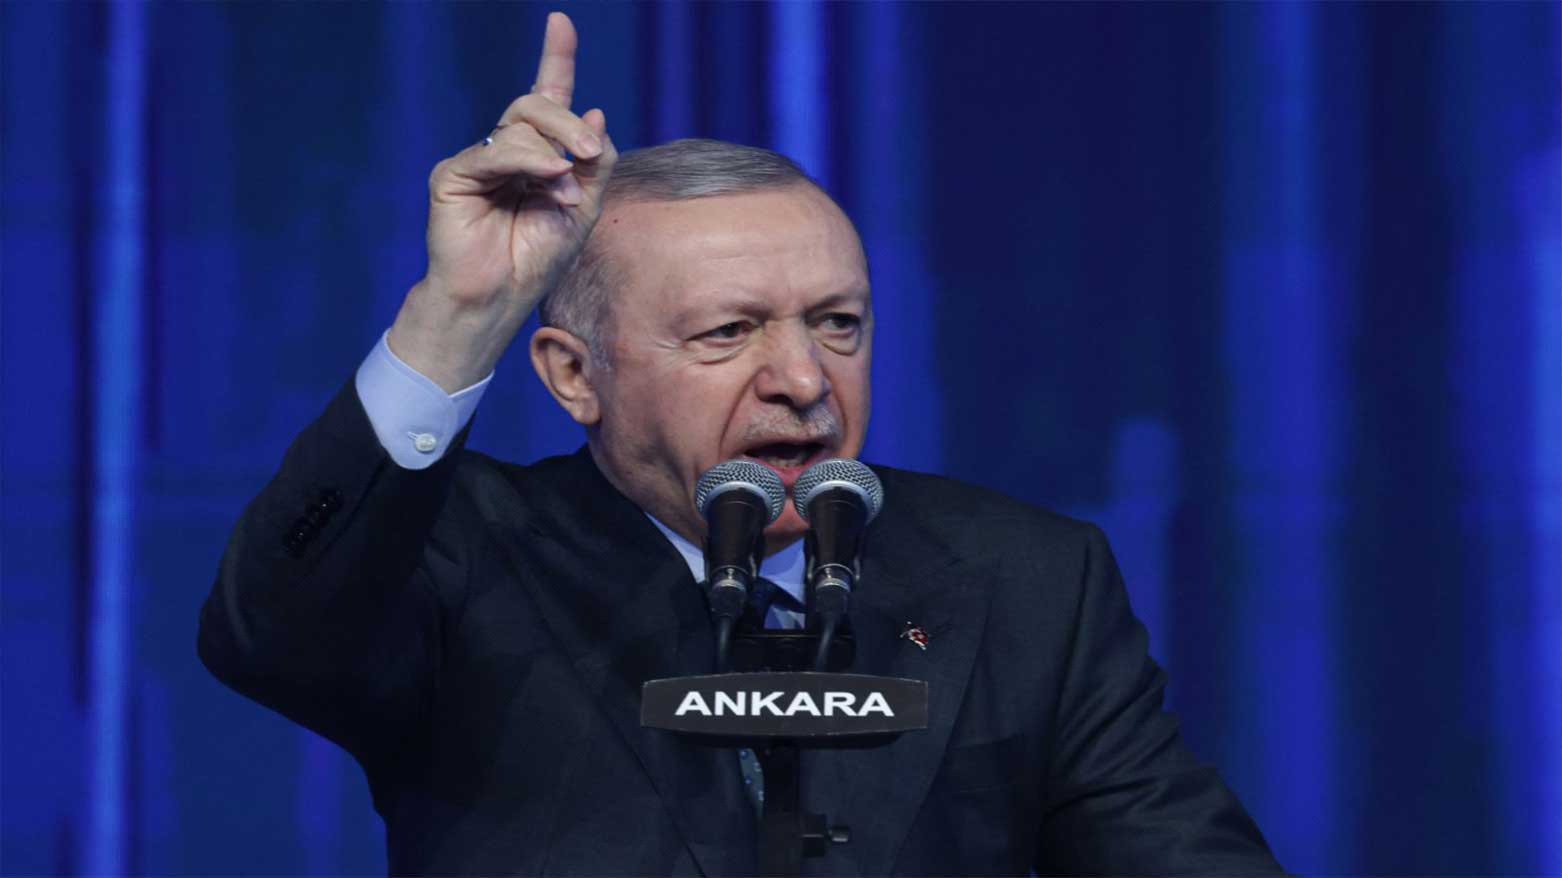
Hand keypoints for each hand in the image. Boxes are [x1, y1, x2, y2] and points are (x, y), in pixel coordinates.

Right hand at [389, 12, 617, 391]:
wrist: (498, 299)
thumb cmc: (535, 260)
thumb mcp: (581, 210)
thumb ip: (593, 165)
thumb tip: (595, 113)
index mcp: (536, 157)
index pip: (546, 98)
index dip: (555, 59)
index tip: (561, 22)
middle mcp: (505, 152)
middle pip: (537, 105)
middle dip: (569, 124)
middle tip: (590, 156)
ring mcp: (477, 161)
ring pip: (520, 123)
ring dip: (555, 152)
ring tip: (566, 189)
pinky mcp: (453, 175)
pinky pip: (497, 151)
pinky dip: (529, 163)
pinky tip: (548, 184)